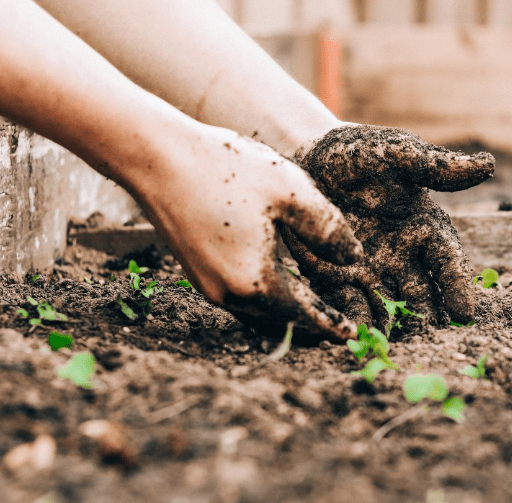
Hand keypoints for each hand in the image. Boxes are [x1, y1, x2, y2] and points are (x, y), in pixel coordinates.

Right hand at [135, 124, 361, 340]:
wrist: (157, 158)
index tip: (352, 335)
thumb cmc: (226, 169)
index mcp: (257, 281)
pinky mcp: (196, 272)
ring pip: (258, 312)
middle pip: (280, 321)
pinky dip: (264, 298)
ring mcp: (208, 286)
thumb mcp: (291, 191)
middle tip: (337, 326)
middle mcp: (229, 294)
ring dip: (286, 313)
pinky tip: (277, 282)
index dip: (331, 325)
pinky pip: (239, 297)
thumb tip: (354, 258)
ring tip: (312, 308)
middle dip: (310, 324)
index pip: (305, 315)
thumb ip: (328, 229)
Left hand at [282, 125, 494, 327]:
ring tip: (397, 349)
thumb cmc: (359, 153)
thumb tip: (488, 165)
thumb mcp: (396, 154)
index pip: (447, 262)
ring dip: (394, 328)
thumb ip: (435, 166)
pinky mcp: (337, 279)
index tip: (465, 313)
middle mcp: (403, 256)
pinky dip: (355, 322)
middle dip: (428, 319)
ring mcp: (371, 271)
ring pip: (389, 307)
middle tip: (432, 343)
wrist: (307, 157)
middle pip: (422, 295)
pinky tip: (357, 339)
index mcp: (425, 228)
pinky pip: (349, 305)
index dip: (457, 286)